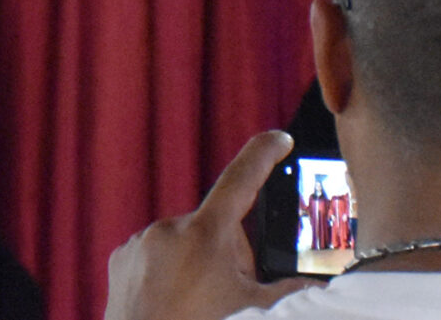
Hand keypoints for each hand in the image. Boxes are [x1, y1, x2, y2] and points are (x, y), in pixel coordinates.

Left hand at [104, 130, 309, 319]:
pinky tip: (170, 304)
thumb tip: (320, 287)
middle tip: (228, 295)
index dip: (262, 155)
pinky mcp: (121, 259)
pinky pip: (155, 257)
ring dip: (196, 267)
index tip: (277, 138)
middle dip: (229, 256)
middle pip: (216, 230)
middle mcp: (168, 229)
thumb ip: (290, 293)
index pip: (241, 180)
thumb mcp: (257, 312)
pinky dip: (167, 275)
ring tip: (196, 306)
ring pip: (185, 246)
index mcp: (205, 234)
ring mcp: (140, 242)